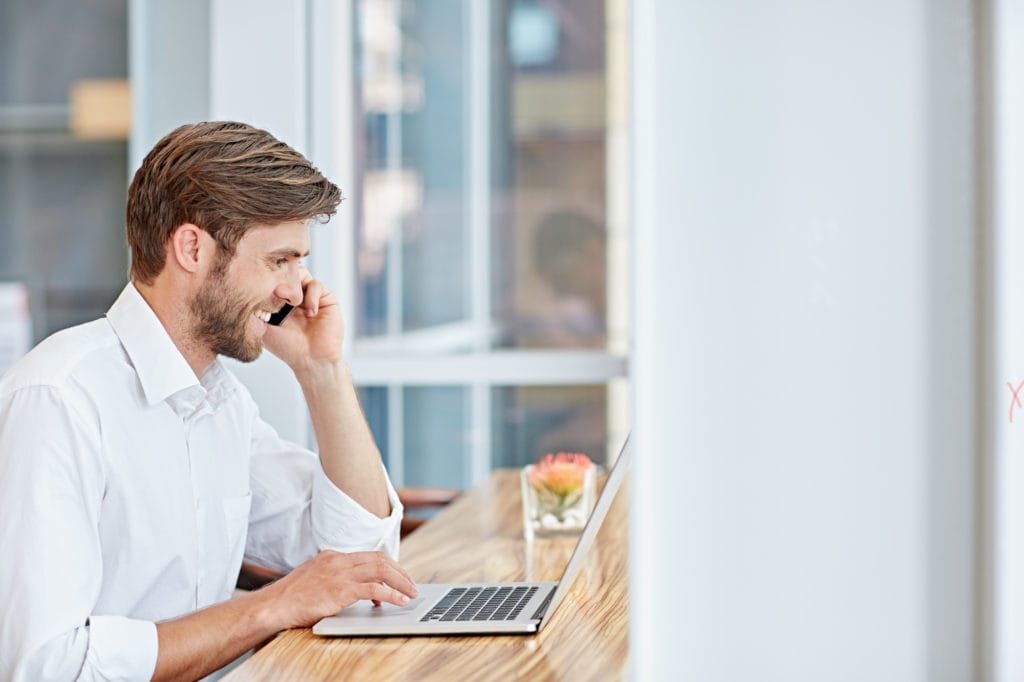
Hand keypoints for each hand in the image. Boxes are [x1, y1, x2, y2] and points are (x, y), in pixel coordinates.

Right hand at [260, 550, 418, 629]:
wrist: (274, 605)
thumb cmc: (291, 597)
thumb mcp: (314, 577)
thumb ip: (333, 576)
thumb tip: (354, 587)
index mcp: (333, 555)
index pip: (370, 555)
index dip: (389, 566)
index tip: (399, 577)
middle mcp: (339, 560)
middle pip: (380, 559)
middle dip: (400, 572)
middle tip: (412, 585)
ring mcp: (340, 574)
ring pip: (382, 570)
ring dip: (401, 582)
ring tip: (411, 593)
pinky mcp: (341, 590)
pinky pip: (375, 589)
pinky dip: (391, 594)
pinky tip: (400, 600)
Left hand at [262, 266, 344, 369]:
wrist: (312, 360)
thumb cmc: (288, 348)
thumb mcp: (264, 329)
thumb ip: (254, 312)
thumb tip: (240, 294)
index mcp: (278, 301)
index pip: (272, 279)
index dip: (267, 278)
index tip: (262, 286)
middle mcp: (294, 296)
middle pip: (286, 271)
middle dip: (280, 278)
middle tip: (277, 292)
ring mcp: (310, 296)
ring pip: (301, 273)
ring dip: (295, 286)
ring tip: (293, 303)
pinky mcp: (325, 298)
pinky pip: (316, 285)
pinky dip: (311, 296)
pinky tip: (309, 313)